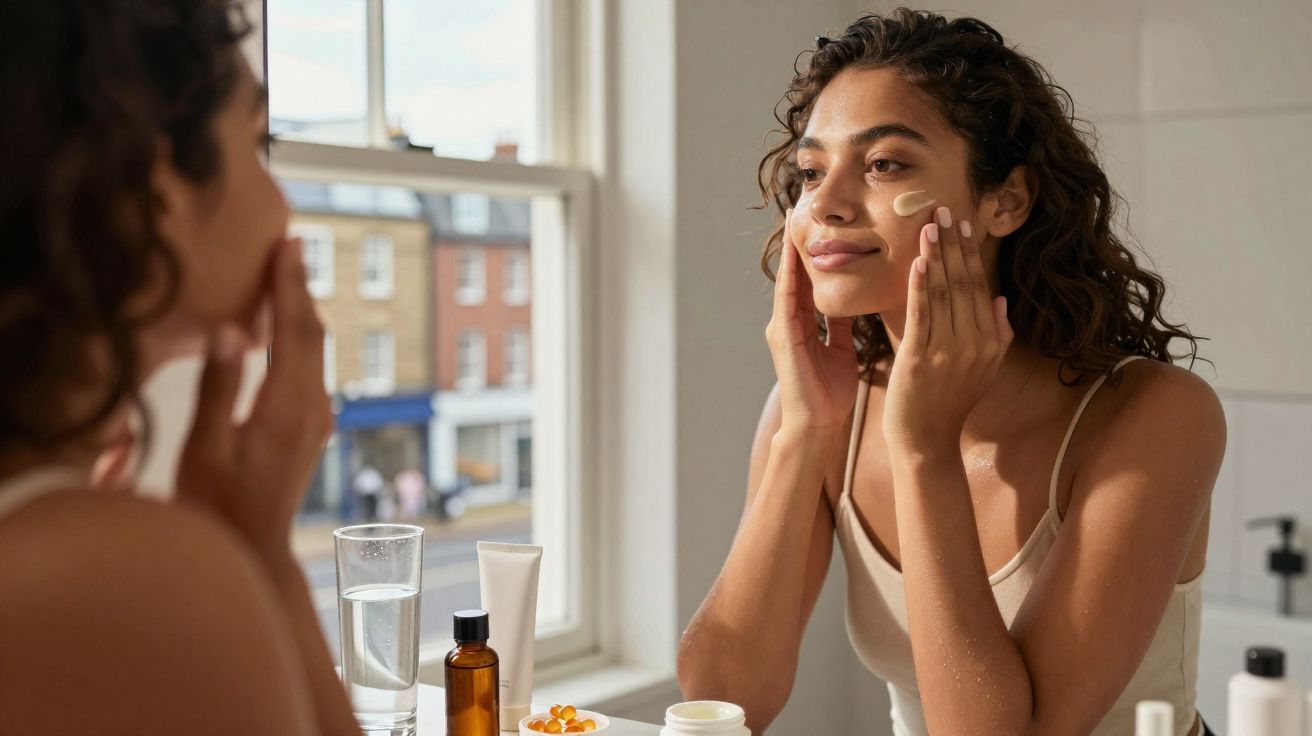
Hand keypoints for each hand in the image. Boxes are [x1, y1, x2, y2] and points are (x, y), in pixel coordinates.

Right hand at [176, 236, 332, 558]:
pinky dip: (296, 334)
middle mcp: (313, 408)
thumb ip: (217, 390)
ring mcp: (316, 417)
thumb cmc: (217, 508)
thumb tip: (226, 332)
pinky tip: (280, 322)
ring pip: (314, 348)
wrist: (253, 552)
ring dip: (300, 307)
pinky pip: (308, 365)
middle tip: (290, 240)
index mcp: (288, 408)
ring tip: (286, 267)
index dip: (289, 284)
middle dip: (299, 285)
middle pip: (312, 333)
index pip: (295, 331)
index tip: (287, 242)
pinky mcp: (310, 425)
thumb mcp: (205, 451)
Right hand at [765, 209, 859, 433]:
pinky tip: (793, 253)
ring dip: (790, 252)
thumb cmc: (831, 393)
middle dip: (798, 244)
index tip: (823, 227)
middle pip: (795, 274)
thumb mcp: (843, 349)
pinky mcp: (783, 336)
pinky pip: (786, 298)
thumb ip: (842, 326)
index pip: (809, 282)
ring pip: (788, 280)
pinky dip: (789, 274)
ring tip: (792, 221)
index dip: (815, 255)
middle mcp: (789, 321)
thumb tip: (852, 302)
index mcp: (805, 325)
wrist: (818, 424)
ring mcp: (782, 327)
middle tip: (800, 210)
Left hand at [883, 207, 1013, 451]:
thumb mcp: (983, 370)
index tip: (961, 224)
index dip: (969, 253)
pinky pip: (922, 314)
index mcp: (991, 343)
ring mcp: (948, 352)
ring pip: (943, 293)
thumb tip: (999, 300)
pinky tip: (919, 261)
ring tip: (929, 225)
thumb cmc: (949, 402)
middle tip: (943, 210)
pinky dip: (921, 285)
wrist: (926, 440)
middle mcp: (974, 344)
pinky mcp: (920, 359)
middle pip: (963, 283)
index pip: (980, 286)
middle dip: (953, 244)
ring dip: (936, 255)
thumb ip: (996, 336)